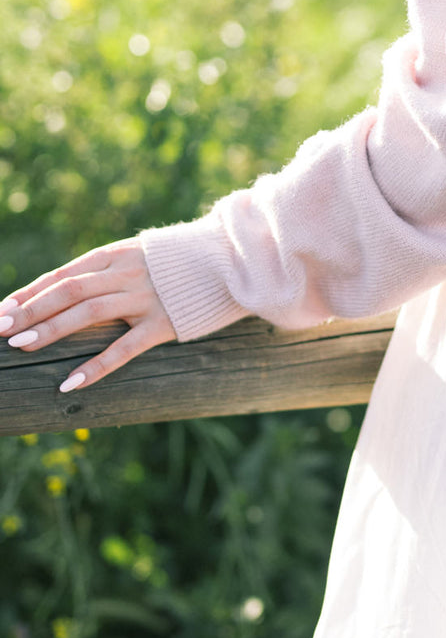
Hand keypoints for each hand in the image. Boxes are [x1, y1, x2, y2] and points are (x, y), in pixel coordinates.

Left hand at [0, 239, 177, 391]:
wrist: (231, 258)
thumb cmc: (182, 262)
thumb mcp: (141, 255)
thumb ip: (109, 270)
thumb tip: (68, 289)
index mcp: (117, 255)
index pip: (62, 274)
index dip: (29, 292)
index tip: (2, 310)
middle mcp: (126, 273)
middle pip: (68, 291)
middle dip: (31, 311)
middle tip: (2, 330)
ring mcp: (145, 298)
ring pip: (89, 313)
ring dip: (52, 330)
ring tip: (23, 347)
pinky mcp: (164, 323)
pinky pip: (124, 347)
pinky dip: (95, 366)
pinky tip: (70, 382)